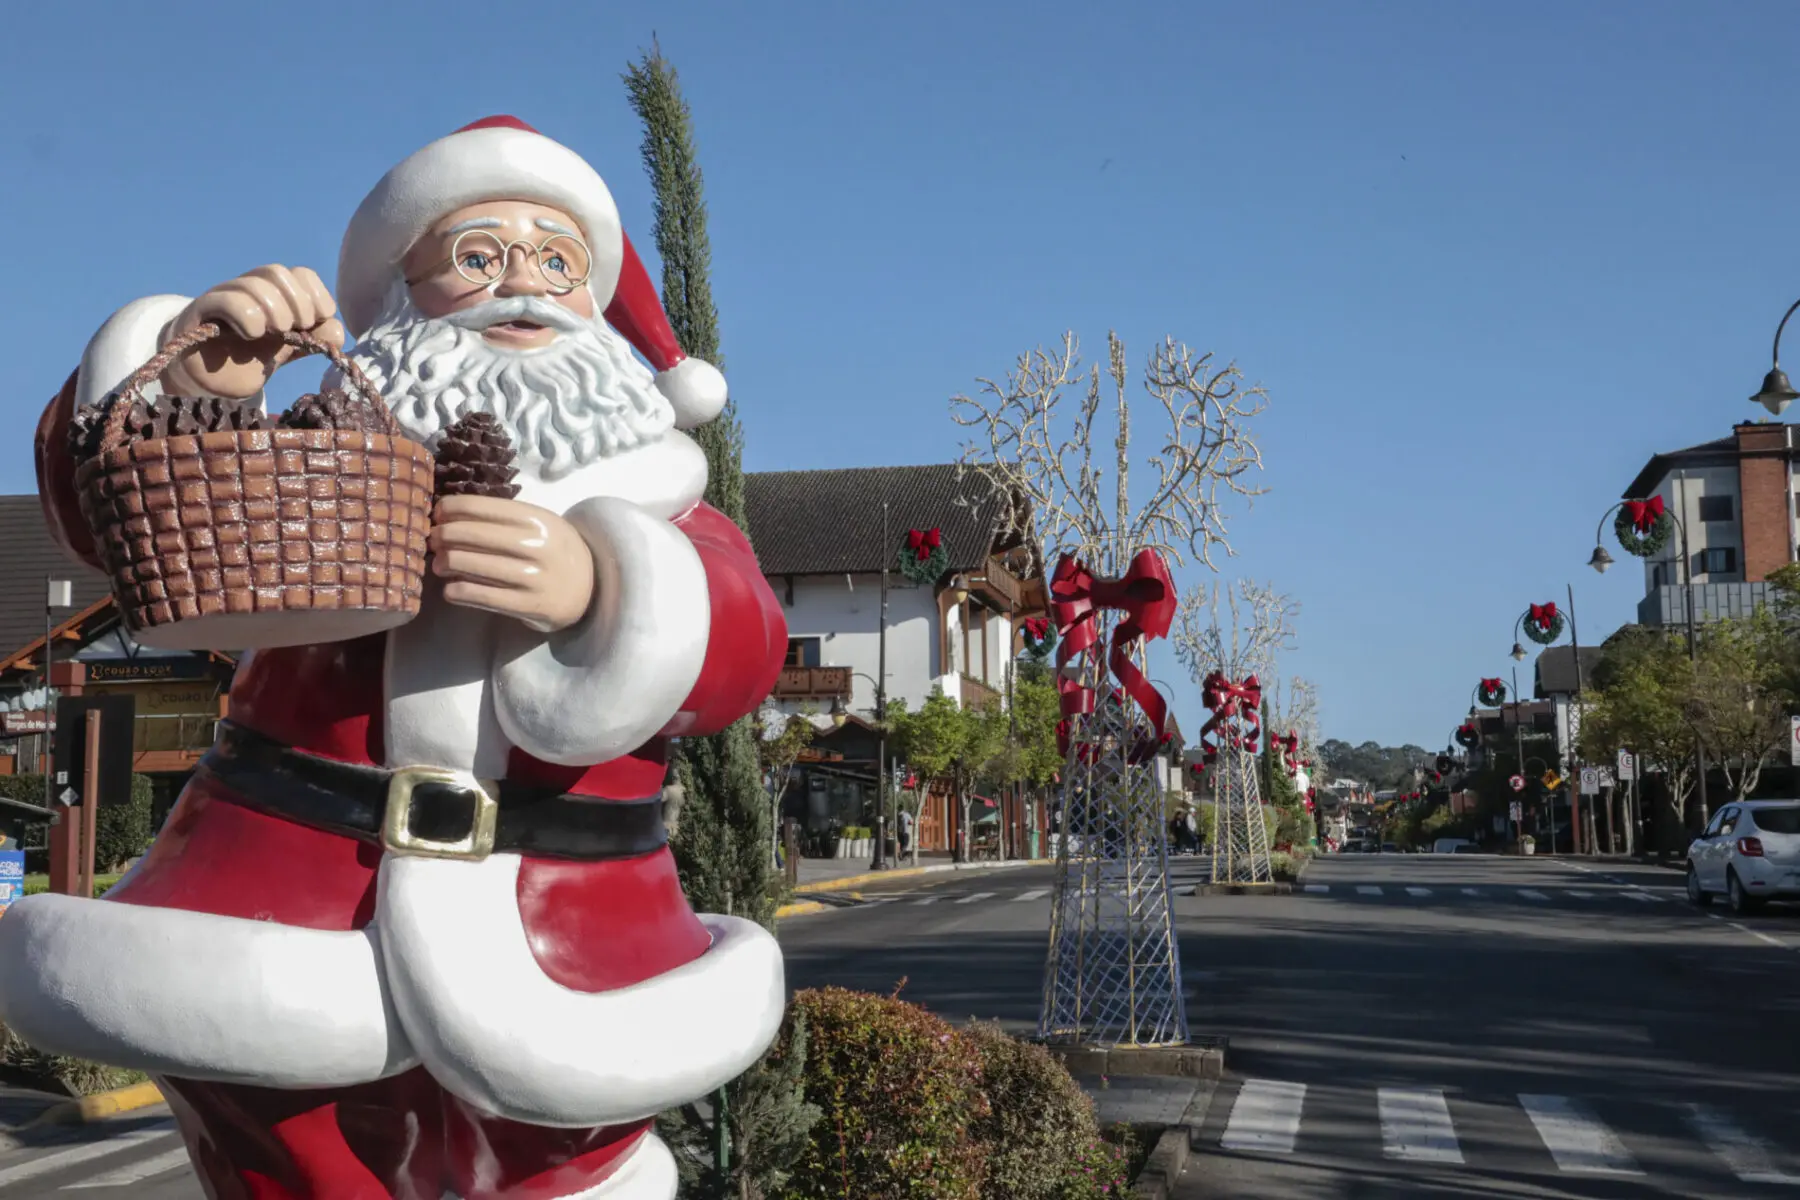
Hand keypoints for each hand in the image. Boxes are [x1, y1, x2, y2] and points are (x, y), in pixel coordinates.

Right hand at [161, 265, 344, 399]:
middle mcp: (248, 289)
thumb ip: (314, 340)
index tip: (318, 320)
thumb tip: (338, 329)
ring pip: (254, 284)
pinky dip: (248, 316)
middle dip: (298, 302)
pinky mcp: (200, 312)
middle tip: (296, 328)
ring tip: (273, 334)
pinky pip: (226, 300)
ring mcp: (223, 297)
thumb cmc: (248, 359)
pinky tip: (251, 334)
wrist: (208, 379)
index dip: (316, 294)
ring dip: (274, 310)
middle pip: (277, 273)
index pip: (301, 274)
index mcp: (274, 294)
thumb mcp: (288, 350)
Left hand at [430, 496, 595, 632]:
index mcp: (537, 519)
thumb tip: (448, 516)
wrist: (592, 589)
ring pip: (469, 565)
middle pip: (470, 535)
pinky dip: (456, 592)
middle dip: (442, 536)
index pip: (482, 507)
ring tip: (441, 565)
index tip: (438, 514)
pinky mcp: (527, 606)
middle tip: (434, 541)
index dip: (451, 509)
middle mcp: (536, 545)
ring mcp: (532, 577)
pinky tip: (452, 590)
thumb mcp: (541, 524)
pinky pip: (479, 596)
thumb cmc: (556, 550)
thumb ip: (504, 518)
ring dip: (445, 563)